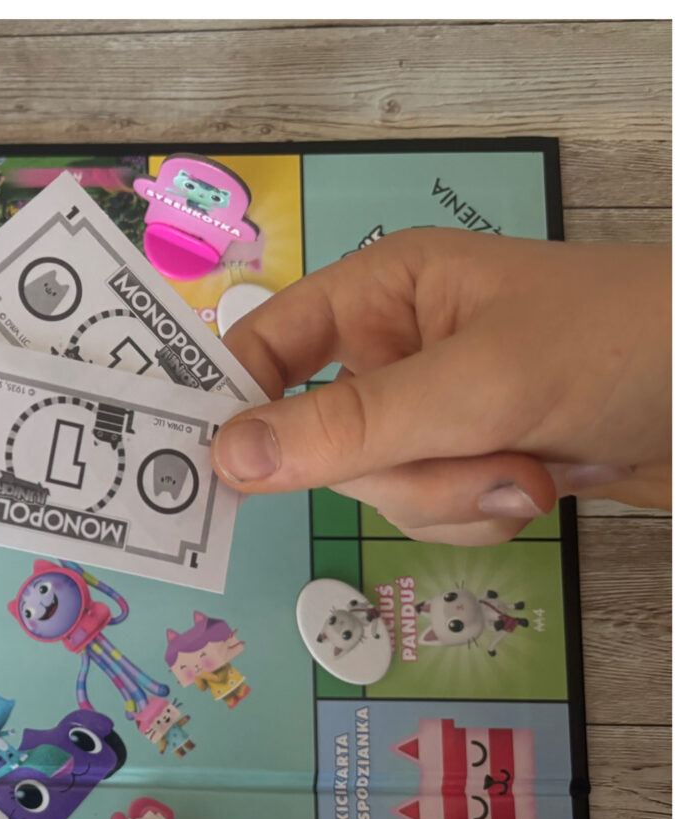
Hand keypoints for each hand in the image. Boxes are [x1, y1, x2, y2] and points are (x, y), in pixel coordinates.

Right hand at [211, 229, 669, 543]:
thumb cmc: (621, 348)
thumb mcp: (478, 385)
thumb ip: (349, 427)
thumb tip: (225, 460)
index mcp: (385, 293)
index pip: (265, 346)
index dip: (232, 403)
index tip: (207, 469)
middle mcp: (397, 350)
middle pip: (321, 440)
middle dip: (398, 467)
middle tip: (470, 452)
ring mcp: (436, 412)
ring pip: (375, 489)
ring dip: (450, 496)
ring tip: (528, 469)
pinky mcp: (472, 461)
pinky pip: (425, 513)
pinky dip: (478, 515)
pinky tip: (537, 489)